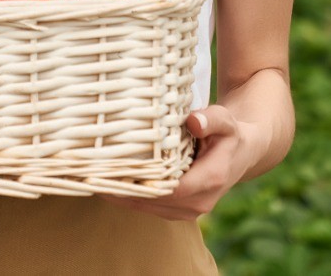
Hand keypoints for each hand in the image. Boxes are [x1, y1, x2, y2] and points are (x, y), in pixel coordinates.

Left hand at [105, 105, 263, 220]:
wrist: (242, 153)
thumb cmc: (229, 133)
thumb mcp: (225, 120)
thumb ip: (211, 119)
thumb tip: (193, 122)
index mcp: (209, 180)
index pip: (167, 188)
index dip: (137, 183)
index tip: (110, 172)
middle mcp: (198, 203)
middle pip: (151, 201)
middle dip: (120, 189)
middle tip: (88, 174)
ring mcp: (188, 211)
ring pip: (147, 207)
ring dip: (120, 195)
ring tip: (90, 178)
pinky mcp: (178, 210)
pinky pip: (149, 207)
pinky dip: (129, 197)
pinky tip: (107, 183)